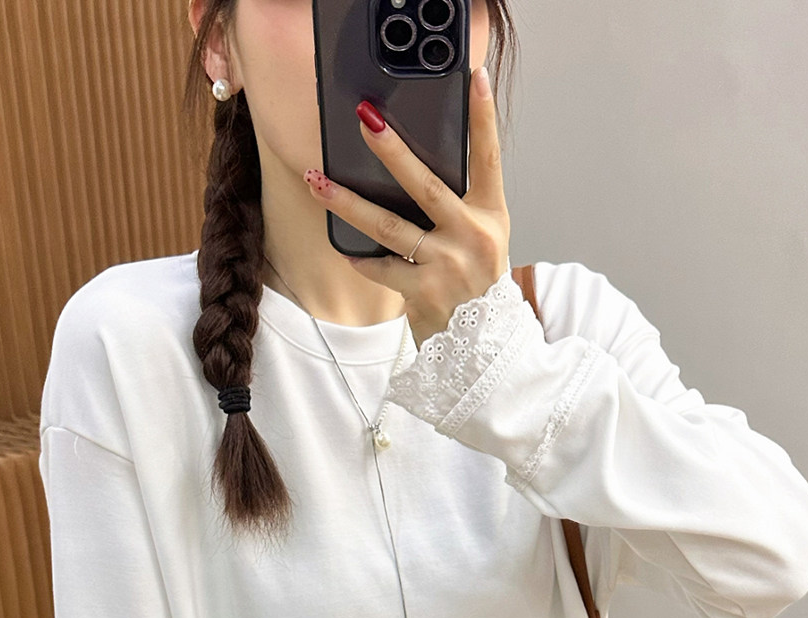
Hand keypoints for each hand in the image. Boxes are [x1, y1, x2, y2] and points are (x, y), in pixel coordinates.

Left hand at [302, 64, 509, 345]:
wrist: (486, 350)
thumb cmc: (477, 288)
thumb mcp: (482, 242)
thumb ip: (457, 208)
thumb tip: (407, 170)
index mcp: (490, 216)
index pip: (489, 158)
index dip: (483, 118)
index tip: (475, 77)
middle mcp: (472, 237)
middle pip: (426, 185)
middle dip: (392, 151)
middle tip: (365, 120)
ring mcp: (447, 266)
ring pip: (389, 226)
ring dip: (347, 202)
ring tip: (316, 180)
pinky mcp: (425, 293)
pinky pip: (382, 268)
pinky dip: (361, 257)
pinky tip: (341, 244)